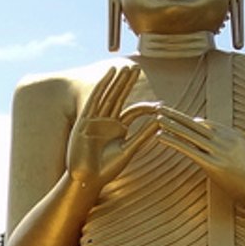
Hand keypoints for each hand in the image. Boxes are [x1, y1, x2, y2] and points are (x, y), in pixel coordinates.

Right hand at [68, 65, 159, 199]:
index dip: (145, 107)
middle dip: (127, 83)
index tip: (159, 105)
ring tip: (125, 67)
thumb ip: (142, 136)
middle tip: (137, 67)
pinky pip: (95, 99)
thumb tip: (159, 122)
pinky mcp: (85, 120)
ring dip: (117, 81)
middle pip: (120, 97)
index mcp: (118, 129)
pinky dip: (102, 87)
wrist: (87, 178)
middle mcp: (107, 121)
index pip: (133, 111)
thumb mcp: (128, 150)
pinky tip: (109, 75)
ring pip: (109, 95)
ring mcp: (96, 119)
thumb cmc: (107, 169)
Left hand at [151, 107, 244, 214]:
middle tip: (160, 107)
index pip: (207, 124)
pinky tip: (160, 136)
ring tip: (157, 118)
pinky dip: (173, 141)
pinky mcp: (213, 165)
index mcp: (233, 135)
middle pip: (196, 124)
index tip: (174, 117)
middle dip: (177, 116)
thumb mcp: (240, 152)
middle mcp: (226, 140)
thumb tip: (201, 126)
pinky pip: (189, 150)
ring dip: (172, 125)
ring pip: (190, 135)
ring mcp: (220, 152)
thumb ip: (224, 141)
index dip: (189, 122)